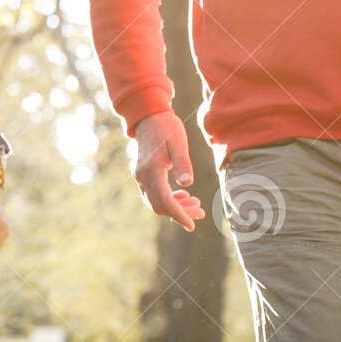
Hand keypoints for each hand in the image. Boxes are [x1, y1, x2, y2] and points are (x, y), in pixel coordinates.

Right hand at [133, 108, 205, 231]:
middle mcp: (142, 176)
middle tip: (200, 213)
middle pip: (159, 205)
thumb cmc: (166, 128)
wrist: (149, 116)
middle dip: (179, 213)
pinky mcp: (142, 173)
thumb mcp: (178, 144)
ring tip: (196, 204)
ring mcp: (140, 176)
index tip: (192, 225)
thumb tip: (186, 184)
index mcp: (151, 171)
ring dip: (174, 207)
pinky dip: (168, 198)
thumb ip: (182, 164)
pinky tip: (183, 195)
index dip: (179, 214)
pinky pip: (153, 193)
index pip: (165, 201)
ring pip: (155, 201)